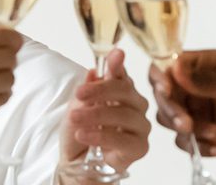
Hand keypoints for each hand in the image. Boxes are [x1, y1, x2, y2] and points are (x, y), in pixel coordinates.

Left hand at [62, 49, 150, 170]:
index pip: (121, 74)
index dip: (118, 63)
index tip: (116, 53)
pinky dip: (101, 136)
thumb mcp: (76, 108)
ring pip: (123, 114)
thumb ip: (87, 91)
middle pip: (125, 90)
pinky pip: (123, 139)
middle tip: (79, 93)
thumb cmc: (80, 132)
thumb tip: (93, 72)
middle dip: (100, 89)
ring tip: (75, 119)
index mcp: (121, 92)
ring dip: (95, 115)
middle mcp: (135, 106)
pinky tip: (84, 135)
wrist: (77, 161)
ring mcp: (140, 126)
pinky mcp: (140, 147)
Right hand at [149, 50, 215, 184]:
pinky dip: (198, 144)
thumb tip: (175, 67)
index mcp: (209, 65)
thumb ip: (206, 80)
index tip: (166, 90)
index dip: (163, 77)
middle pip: (165, 94)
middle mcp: (201, 86)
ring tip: (214, 133)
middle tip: (186, 123)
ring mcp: (201, 111)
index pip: (172, 65)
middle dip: (173, 109)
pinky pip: (184, 141)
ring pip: (171, 119)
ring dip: (188, 129)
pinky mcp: (203, 135)